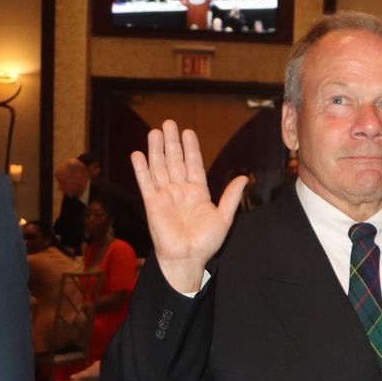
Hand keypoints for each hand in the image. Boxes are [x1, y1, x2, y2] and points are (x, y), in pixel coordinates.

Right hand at [130, 120, 246, 294]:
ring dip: (156, 150)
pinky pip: (145, 182)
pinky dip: (141, 169)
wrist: (188, 257)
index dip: (191, 149)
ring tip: (154, 132)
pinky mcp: (152, 203)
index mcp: (198, 192)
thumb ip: (230, 196)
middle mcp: (180, 190)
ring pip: (159, 167)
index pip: (193, 165)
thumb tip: (243, 177)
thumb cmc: (206, 242)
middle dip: (172, 143)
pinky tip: (138, 154)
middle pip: (174, 161)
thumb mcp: (224, 217)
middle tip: (169, 123)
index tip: (188, 132)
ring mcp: (165, 195)